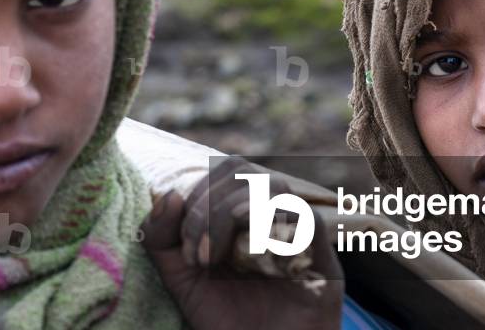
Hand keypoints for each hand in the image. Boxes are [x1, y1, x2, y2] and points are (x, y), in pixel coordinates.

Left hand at [141, 157, 343, 329]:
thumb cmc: (228, 320)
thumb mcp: (181, 279)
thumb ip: (162, 238)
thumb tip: (168, 194)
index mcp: (239, 211)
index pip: (221, 170)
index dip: (197, 193)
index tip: (182, 245)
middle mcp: (270, 213)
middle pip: (243, 169)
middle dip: (208, 205)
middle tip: (197, 254)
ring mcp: (297, 230)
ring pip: (272, 186)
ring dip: (230, 215)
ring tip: (212, 260)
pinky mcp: (322, 253)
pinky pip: (302, 217)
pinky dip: (266, 229)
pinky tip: (249, 260)